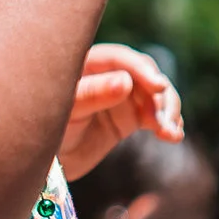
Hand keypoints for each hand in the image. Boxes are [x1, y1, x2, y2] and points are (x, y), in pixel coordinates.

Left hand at [59, 44, 183, 178]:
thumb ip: (93, 95)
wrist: (46, 159)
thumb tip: (125, 81)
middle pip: (145, 75)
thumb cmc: (44, 127)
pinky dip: (168, 124)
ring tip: (170, 134)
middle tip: (163, 121)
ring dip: (168, 112)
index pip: (122, 59)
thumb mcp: (67, 111)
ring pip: (156, 95)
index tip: (158, 86)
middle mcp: (110, 75)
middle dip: (159, 96)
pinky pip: (155, 115)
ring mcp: (123, 95)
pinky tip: (174, 136)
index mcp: (89, 63)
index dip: (142, 70)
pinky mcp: (131, 116)